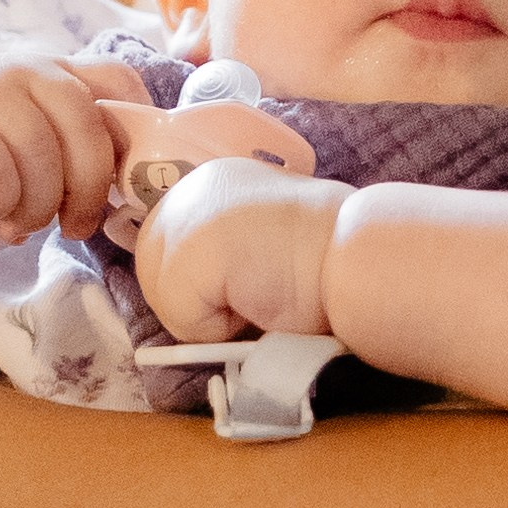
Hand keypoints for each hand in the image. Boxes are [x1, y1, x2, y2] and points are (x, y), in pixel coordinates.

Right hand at [0, 57, 122, 263]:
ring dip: (37, 207)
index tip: (119, 187)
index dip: (132, 138)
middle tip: (73, 227)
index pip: (120, 81)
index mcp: (56, 73)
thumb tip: (146, 177)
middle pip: (86, 122)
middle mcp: (21, 70)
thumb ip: (87, 149)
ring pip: (40, 154)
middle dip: (88, 189)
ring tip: (17, 222)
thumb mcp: (49, 161)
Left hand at [134, 160, 352, 342]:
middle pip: (151, 265)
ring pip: (161, 293)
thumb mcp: (263, 237)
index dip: (193, 276)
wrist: (356, 257)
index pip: (166, 238)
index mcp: (215, 179)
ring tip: (257, 298)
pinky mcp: (189, 252)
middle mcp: (194, 186)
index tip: (242, 283)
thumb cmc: (327, 256)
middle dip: (192, 296)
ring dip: (206, 313)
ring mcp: (188, 213)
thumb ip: (223, 248)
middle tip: (250, 297)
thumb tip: (194, 290)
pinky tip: (258, 303)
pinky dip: (216, 329)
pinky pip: (180, 318)